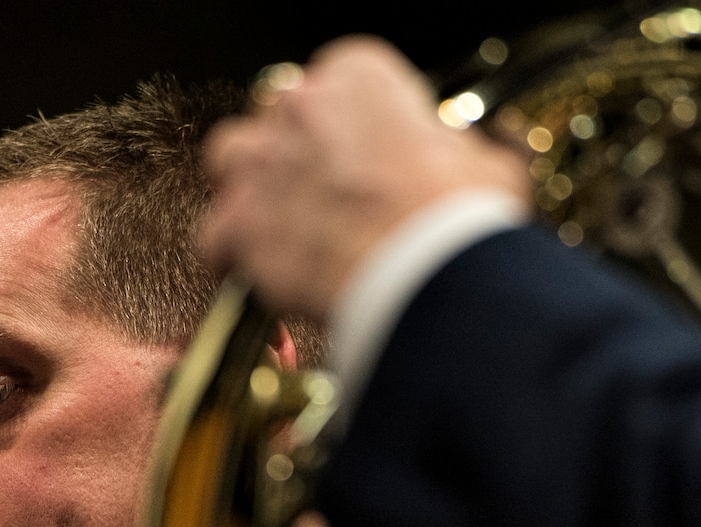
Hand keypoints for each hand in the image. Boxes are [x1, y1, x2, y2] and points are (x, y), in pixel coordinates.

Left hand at [200, 37, 530, 321]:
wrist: (424, 275)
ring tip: (280, 222)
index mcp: (358, 75)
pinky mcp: (238, 223)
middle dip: (297, 154)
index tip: (366, 155)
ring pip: (231, 158)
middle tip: (327, 193)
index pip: (338, 82)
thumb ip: (463, 152)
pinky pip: (215, 238)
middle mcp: (299, 106)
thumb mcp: (485, 164)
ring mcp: (261, 163)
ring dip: (249, 186)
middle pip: (279, 118)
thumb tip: (476, 161)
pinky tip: (262, 276)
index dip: (352, 126)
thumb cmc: (454, 220)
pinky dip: (234, 258)